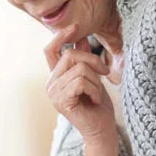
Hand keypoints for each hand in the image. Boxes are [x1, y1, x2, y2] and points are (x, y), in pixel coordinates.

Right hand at [44, 24, 115, 144]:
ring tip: (97, 93)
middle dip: (93, 61)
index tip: (75, 26)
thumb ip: (84, 60)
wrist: (101, 130)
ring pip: (79, 69)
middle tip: (104, 73)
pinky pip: (80, 82)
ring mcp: (54, 93)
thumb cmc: (98, 106)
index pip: (50, 50)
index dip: (60, 36)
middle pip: (70, 55)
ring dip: (95, 81)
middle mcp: (51, 83)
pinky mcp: (61, 101)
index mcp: (56, 76)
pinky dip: (94, 89)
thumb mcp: (93, 77)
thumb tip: (80, 38)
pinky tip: (94, 99)